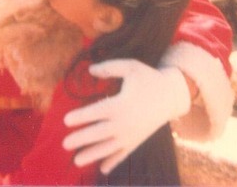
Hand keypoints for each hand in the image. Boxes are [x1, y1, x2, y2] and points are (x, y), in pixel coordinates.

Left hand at [62, 60, 190, 173]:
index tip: (66, 120)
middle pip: (99, 133)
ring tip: (76, 160)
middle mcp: (124, 122)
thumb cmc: (148, 78)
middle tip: (65, 144)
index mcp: (121, 104)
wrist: (171, 95)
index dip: (80, 116)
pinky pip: (123, 154)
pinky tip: (102, 169)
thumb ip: (110, 67)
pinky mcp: (137, 140)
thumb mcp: (130, 67)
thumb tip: (90, 69)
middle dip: (81, 139)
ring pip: (108, 148)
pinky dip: (113, 162)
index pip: (96, 111)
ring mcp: (131, 134)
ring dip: (92, 155)